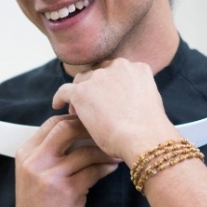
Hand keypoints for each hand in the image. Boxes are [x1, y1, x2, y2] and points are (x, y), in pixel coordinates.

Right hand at [6, 115, 118, 206]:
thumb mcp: (33, 175)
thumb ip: (48, 154)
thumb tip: (78, 131)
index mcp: (26, 153)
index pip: (52, 123)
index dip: (75, 119)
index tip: (92, 124)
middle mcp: (35, 161)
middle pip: (67, 128)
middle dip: (90, 128)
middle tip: (107, 133)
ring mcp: (50, 176)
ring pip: (85, 151)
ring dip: (104, 151)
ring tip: (116, 153)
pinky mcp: (67, 191)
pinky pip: (93, 171)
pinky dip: (106, 167)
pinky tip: (112, 168)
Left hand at [52, 59, 179, 162]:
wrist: (144, 139)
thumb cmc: (150, 131)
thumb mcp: (149, 104)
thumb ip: (135, 97)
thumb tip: (126, 106)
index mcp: (138, 68)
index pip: (116, 71)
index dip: (108, 85)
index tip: (105, 98)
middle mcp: (119, 66)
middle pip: (98, 73)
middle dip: (94, 88)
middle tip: (91, 106)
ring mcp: (99, 77)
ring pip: (81, 81)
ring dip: (79, 94)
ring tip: (77, 111)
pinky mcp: (82, 91)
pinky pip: (64, 91)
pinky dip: (60, 98)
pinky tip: (57, 105)